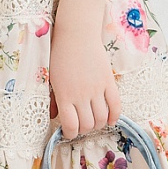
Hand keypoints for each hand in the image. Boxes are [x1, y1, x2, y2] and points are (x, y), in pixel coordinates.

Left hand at [48, 26, 121, 140]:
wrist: (76, 34)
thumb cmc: (60, 55)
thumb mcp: (51, 78)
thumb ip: (54, 99)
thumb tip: (54, 117)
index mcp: (64, 95)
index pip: (71, 125)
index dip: (70, 134)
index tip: (70, 132)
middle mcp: (81, 95)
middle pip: (87, 125)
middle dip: (84, 130)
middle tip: (82, 125)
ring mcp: (97, 89)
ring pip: (101, 118)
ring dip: (98, 124)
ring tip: (94, 121)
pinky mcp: (109, 81)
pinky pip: (115, 105)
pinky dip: (114, 116)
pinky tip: (110, 119)